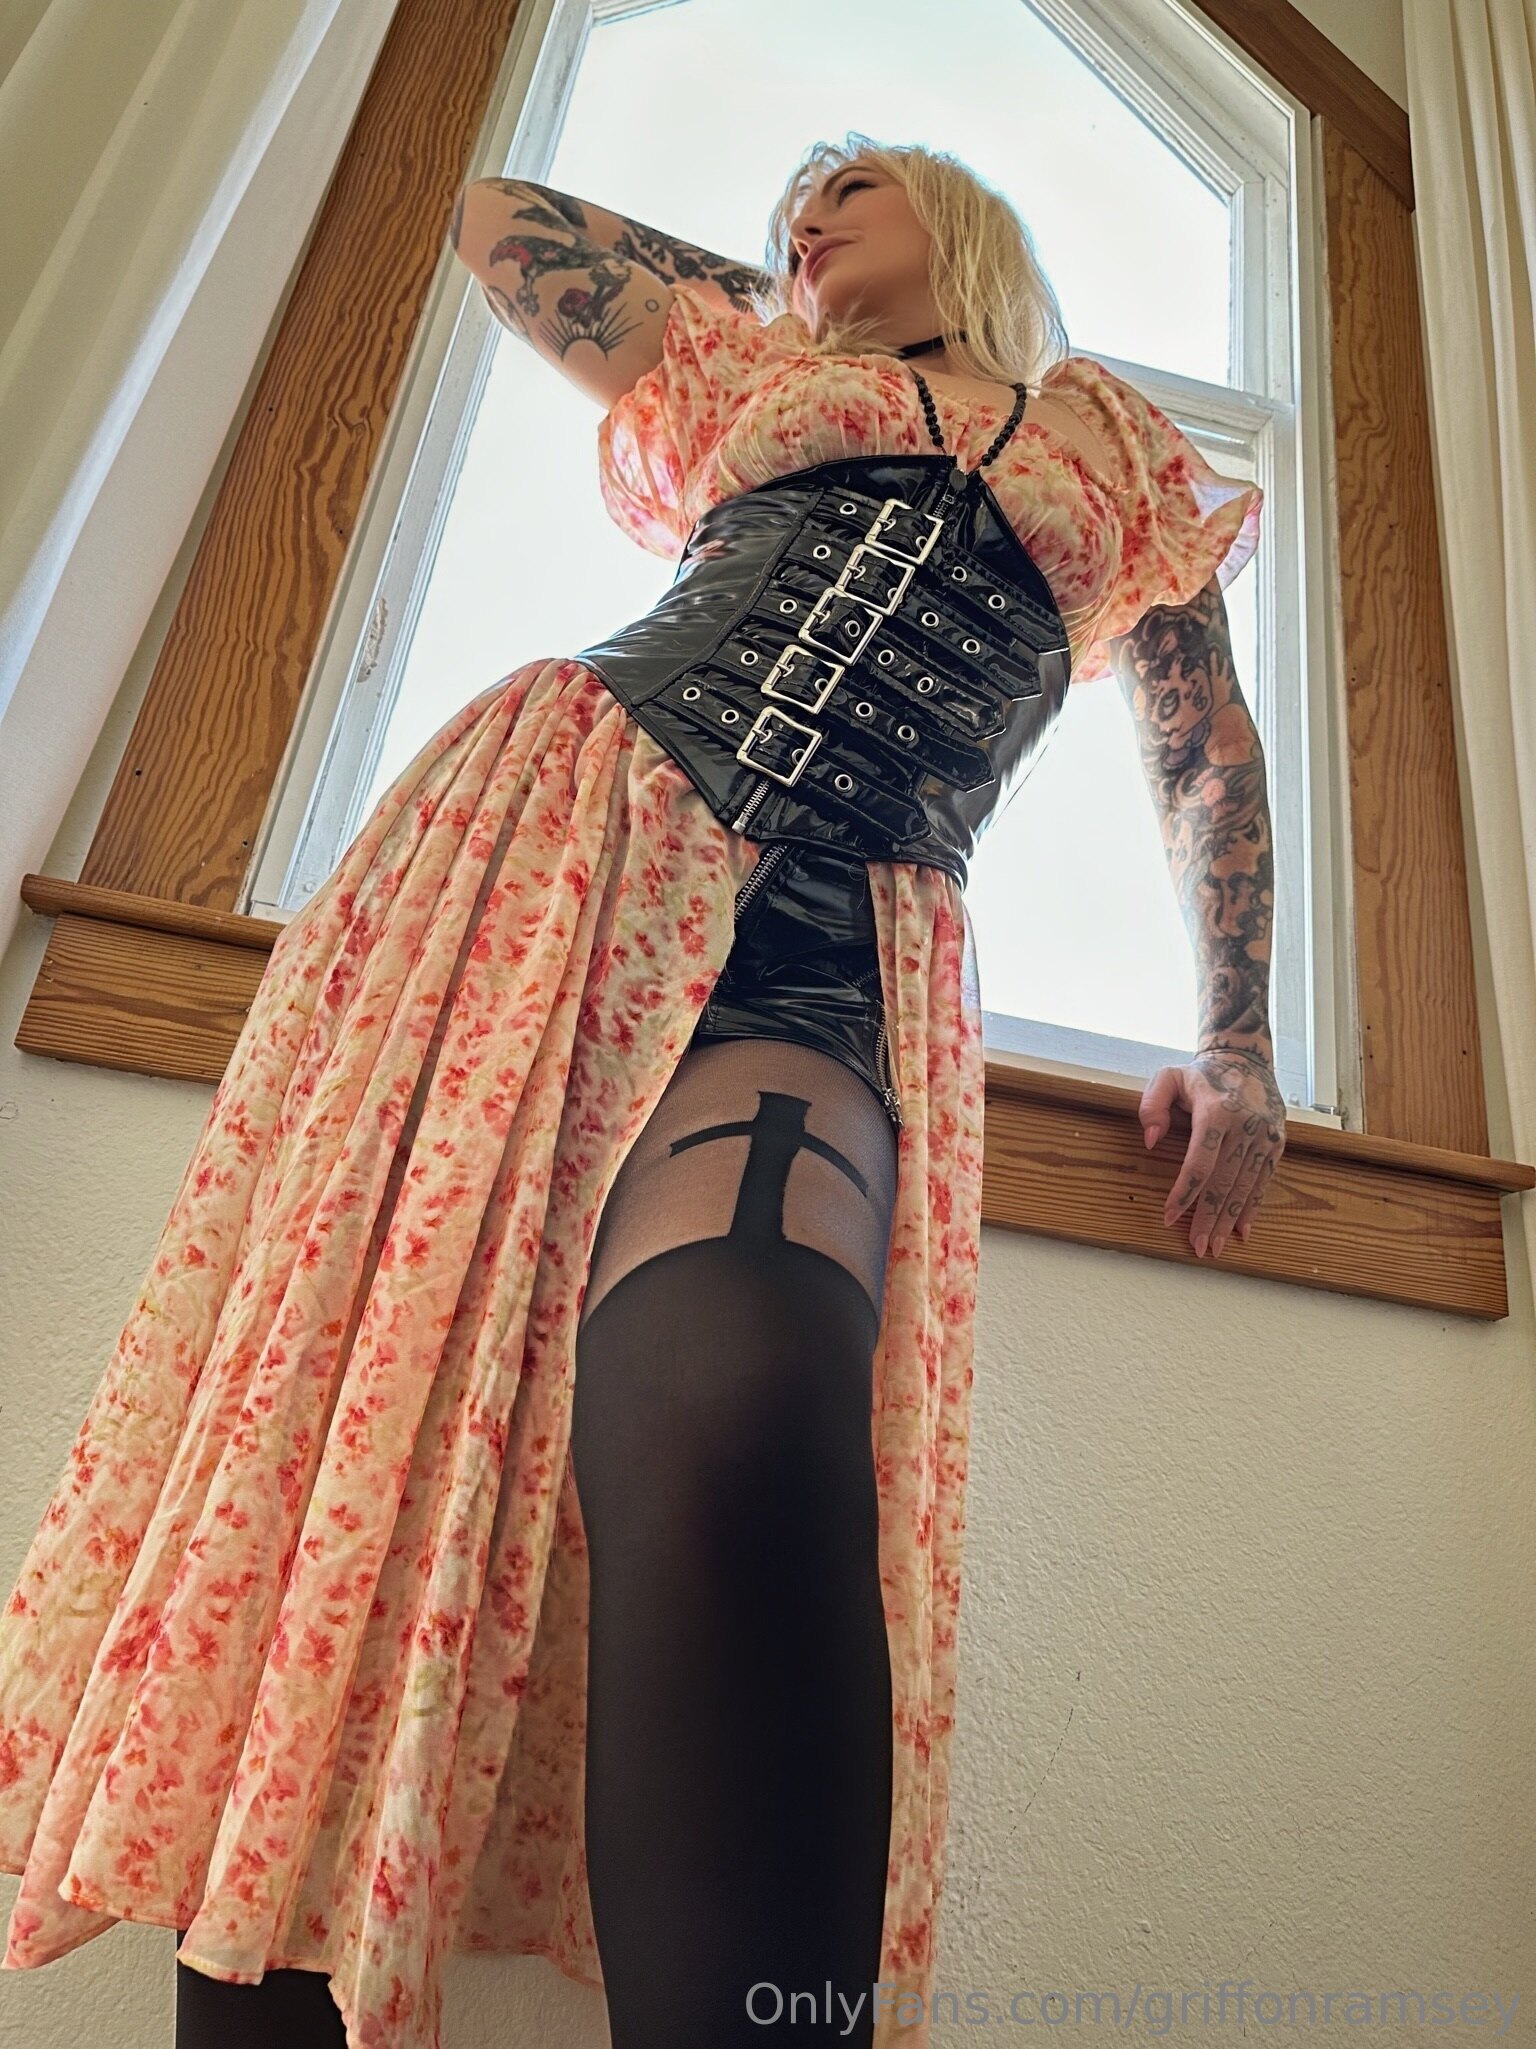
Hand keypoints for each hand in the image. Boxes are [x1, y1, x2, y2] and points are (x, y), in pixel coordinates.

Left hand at [1138, 1048, 1285, 1258]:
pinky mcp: (1277, 1144)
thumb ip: (1152, 1104)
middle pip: (1224, 1182)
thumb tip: (1151, 1140)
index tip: (1169, 1217)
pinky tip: (1241, 1230)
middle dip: (1209, 1218)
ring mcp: (1265, 1136)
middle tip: (1197, 1247)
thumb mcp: (1167, 1076)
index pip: (1199, 1163)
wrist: (1246, 1060)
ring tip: (1214, 1246)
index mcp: (1217, 1111)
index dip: (1184, 1194)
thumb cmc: (1201, 1074)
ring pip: (1245, 1187)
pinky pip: (1263, 1182)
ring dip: (1229, 1220)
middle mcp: (1246, 1126)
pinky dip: (1252, 1208)